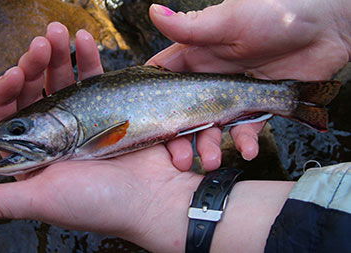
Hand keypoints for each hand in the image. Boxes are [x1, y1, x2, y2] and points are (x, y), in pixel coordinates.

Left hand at [0, 21, 203, 251]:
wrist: (155, 200)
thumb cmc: (100, 204)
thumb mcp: (44, 200)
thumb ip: (2, 201)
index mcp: (37, 159)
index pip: (10, 119)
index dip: (7, 93)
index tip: (16, 73)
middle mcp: (58, 140)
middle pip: (37, 94)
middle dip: (36, 65)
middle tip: (43, 42)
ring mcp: (85, 124)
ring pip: (65, 83)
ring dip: (61, 55)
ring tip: (63, 32)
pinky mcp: (111, 113)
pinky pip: (95, 82)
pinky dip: (89, 60)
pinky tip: (86, 42)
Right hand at [147, 1, 350, 170]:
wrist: (327, 26)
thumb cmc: (276, 11)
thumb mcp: (230, 20)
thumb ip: (191, 27)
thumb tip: (153, 12)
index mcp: (198, 56)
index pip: (167, 80)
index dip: (155, 102)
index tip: (144, 124)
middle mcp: (212, 78)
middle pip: (186, 113)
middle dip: (180, 137)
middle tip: (179, 158)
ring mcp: (235, 94)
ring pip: (213, 127)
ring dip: (210, 146)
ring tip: (211, 160)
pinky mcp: (259, 106)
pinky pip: (248, 129)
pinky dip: (246, 142)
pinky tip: (248, 150)